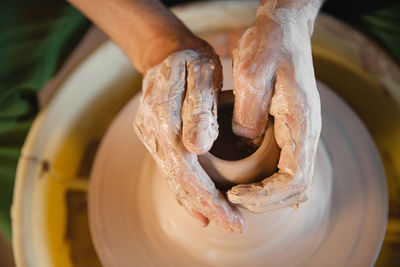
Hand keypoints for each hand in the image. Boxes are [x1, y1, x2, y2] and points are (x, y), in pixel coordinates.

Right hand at [134, 43, 245, 232]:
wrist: (166, 53)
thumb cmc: (190, 60)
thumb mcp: (201, 73)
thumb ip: (198, 108)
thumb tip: (197, 147)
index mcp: (163, 116)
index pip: (186, 168)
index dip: (209, 196)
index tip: (233, 216)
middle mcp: (151, 132)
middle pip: (179, 180)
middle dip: (208, 206)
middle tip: (235, 225)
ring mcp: (150, 137)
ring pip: (174, 179)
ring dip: (199, 203)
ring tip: (224, 220)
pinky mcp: (154, 140)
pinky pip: (170, 172)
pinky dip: (185, 193)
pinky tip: (199, 210)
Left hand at [227, 6, 321, 211]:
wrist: (285, 28)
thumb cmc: (269, 45)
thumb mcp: (251, 75)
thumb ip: (248, 115)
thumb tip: (244, 143)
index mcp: (302, 123)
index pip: (293, 180)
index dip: (265, 195)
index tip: (235, 193)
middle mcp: (307, 132)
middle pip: (297, 188)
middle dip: (265, 200)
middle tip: (232, 199)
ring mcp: (301, 131)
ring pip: (294, 179)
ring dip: (268, 194)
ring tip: (237, 194)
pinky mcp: (292, 128)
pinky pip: (288, 165)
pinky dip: (271, 181)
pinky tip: (249, 182)